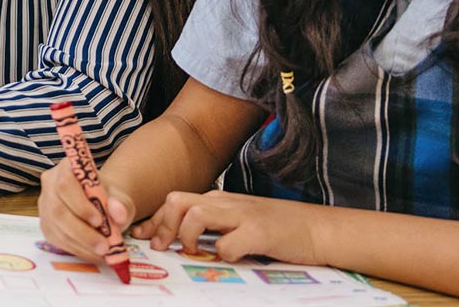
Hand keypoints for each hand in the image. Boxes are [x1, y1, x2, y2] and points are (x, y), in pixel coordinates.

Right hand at [37, 158, 135, 262]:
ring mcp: (45, 205)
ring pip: (57, 227)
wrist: (102, 204)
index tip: (99, 221)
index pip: (66, 184)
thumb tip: (117, 213)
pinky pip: (57, 240)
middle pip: (57, 209)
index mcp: (67, 168)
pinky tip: (92, 253)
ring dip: (81, 244)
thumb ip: (120, 203)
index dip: (80, 205)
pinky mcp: (46, 224)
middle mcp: (50, 184)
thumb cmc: (109, 198)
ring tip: (102, 252)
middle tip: (104, 247)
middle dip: (82, 232)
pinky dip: (76, 249)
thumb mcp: (120, 198)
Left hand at [131, 189, 323, 264]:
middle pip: (178, 201)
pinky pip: (229, 244)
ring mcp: (243, 215)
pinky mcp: (260, 232)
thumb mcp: (238, 220)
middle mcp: (227, 203)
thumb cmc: (276, 228)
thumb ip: (212, 224)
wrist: (317, 229)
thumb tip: (177, 239)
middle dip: (163, 225)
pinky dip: (224, 254)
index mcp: (218, 200)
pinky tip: (232, 257)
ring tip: (195, 252)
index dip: (153, 221)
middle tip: (163, 247)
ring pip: (196, 213)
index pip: (174, 201)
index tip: (142, 237)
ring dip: (187, 237)